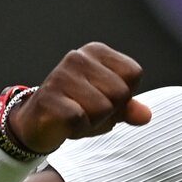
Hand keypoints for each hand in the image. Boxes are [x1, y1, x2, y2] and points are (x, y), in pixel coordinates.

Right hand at [8, 42, 151, 153]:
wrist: (36, 124)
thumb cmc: (76, 109)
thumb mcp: (109, 107)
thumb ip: (129, 108)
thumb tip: (146, 115)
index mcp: (96, 52)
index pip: (134, 74)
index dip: (124, 95)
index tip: (102, 97)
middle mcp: (78, 58)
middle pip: (121, 92)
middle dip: (109, 111)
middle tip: (86, 110)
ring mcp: (61, 76)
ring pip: (104, 108)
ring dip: (93, 121)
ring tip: (75, 115)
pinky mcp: (48, 98)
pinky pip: (81, 119)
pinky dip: (77, 129)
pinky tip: (64, 123)